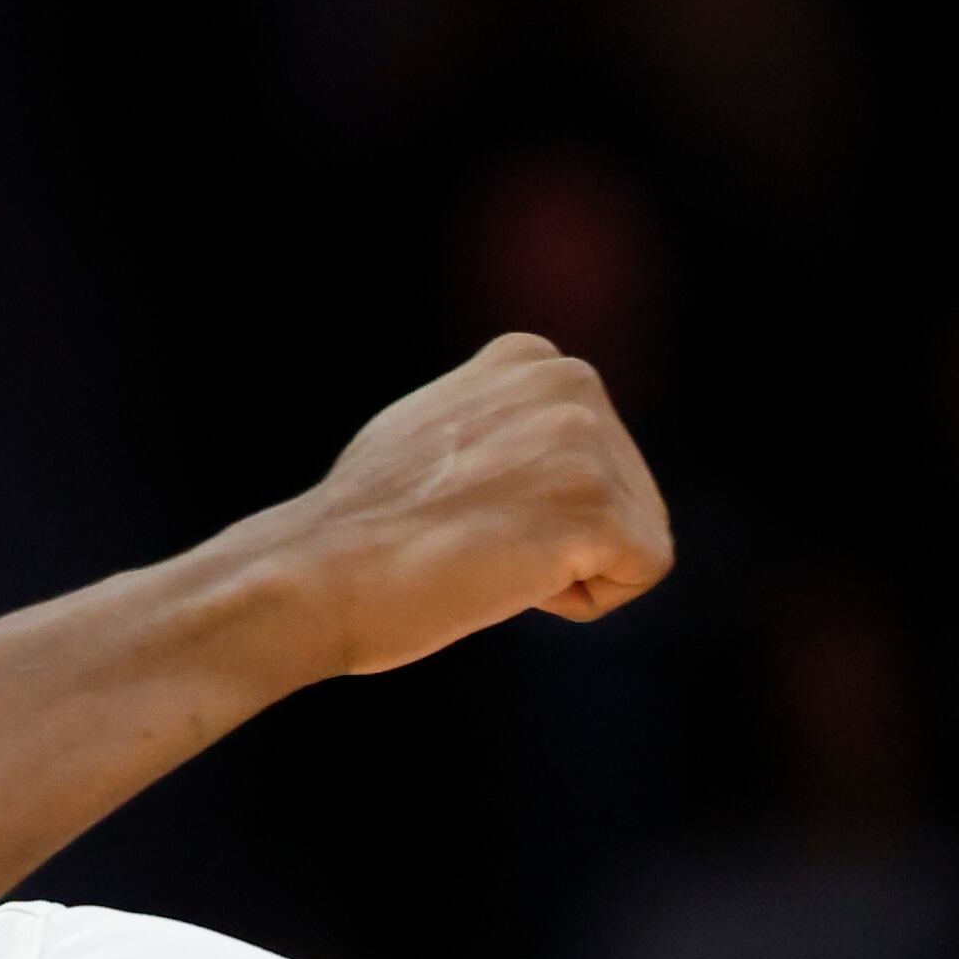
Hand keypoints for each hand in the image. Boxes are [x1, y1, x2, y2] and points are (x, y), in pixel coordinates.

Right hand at [260, 334, 671, 677]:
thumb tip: (527, 451)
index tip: (461, 513)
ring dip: (568, 569)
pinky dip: (583, 600)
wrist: (317, 573)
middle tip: (471, 541)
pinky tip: (511, 580)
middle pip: (627, 495)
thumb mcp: (435, 432)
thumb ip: (498, 424)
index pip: (592, 460)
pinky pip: (641, 573)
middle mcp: (570, 380)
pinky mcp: (599, 507)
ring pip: (636, 537)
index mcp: (532, 357)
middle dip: (562, 539)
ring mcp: (587, 440)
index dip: (533, 510)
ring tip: (485, 554)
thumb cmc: (359, 529)